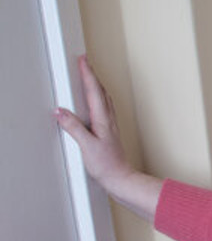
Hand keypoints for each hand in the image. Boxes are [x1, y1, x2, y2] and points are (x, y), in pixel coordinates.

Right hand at [55, 56, 161, 219]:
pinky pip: (105, 109)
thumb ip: (74, 128)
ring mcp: (111, 126)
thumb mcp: (86, 146)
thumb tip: (61, 112)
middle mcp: (109, 121)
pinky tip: (98, 104)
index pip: (94, 92)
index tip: (83, 60)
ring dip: (97, 86)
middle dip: (92, 75)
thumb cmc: (108, 166)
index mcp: (102, 120)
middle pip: (101, 92)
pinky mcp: (110, 133)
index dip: (88, 75)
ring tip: (90, 77)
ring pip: (105, 99)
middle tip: (85, 62)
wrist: (122, 180)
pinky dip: (100, 99)